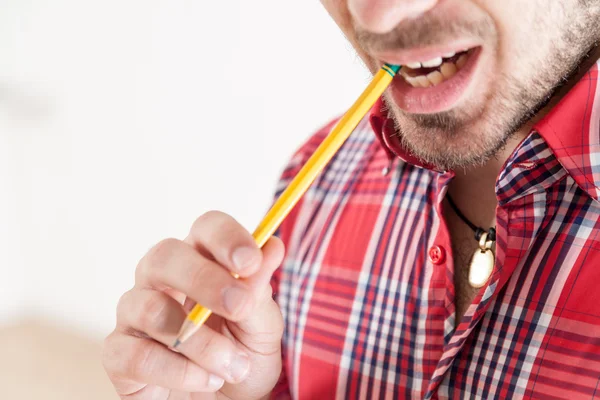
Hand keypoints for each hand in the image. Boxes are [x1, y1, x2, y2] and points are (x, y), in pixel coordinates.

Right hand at [102, 211, 284, 399]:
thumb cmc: (242, 356)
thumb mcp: (262, 328)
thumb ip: (260, 291)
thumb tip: (273, 246)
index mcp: (202, 260)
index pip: (206, 228)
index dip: (225, 237)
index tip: (250, 261)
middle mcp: (162, 279)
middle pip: (164, 255)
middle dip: (203, 279)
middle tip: (238, 307)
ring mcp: (135, 313)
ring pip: (150, 309)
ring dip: (200, 342)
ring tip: (234, 366)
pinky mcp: (119, 352)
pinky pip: (135, 354)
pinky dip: (177, 371)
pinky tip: (207, 381)